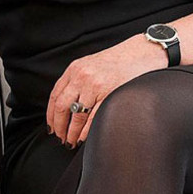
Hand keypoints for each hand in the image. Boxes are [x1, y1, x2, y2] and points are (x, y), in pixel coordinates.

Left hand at [46, 35, 167, 147]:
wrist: (141, 52)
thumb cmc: (119, 60)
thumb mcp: (91, 64)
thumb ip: (77, 80)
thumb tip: (66, 106)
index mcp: (75, 68)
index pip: (55, 95)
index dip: (51, 115)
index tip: (52, 126)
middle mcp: (82, 76)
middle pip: (62, 107)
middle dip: (59, 127)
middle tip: (60, 138)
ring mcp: (96, 85)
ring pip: (76, 116)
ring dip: (72, 133)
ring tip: (71, 141)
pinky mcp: (110, 93)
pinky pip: (93, 118)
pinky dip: (86, 131)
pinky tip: (84, 137)